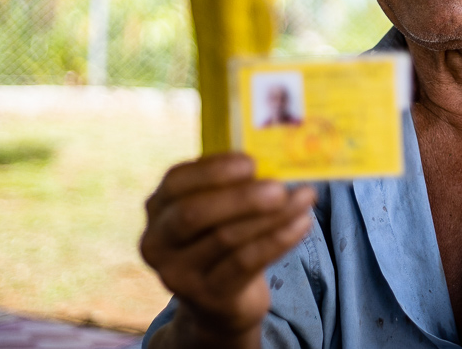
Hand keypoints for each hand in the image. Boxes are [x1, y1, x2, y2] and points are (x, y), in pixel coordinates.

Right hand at [140, 153, 315, 342]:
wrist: (220, 302)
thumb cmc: (222, 241)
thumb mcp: (218, 212)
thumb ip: (233, 186)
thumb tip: (275, 159)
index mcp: (158, 208)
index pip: (176, 182)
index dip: (213, 170)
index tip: (251, 162)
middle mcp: (157, 242)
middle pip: (194, 214)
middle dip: (241, 197)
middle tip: (280, 187)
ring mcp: (178, 274)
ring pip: (226, 238)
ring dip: (272, 216)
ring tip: (304, 198)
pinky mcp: (206, 296)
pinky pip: (245, 263)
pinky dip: (278, 240)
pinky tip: (302, 224)